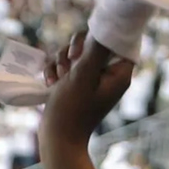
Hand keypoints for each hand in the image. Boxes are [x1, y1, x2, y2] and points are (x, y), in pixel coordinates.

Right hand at [38, 31, 133, 151]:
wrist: (57, 139)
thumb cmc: (72, 110)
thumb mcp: (83, 76)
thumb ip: (95, 50)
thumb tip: (105, 28)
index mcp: (118, 73)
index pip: (116, 41)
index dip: (99, 37)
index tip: (82, 49)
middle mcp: (107, 75)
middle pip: (93, 43)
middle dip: (74, 50)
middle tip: (69, 61)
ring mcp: (90, 80)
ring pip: (75, 53)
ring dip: (61, 61)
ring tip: (57, 78)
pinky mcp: (75, 84)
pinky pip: (65, 66)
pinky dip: (55, 70)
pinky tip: (49, 83)